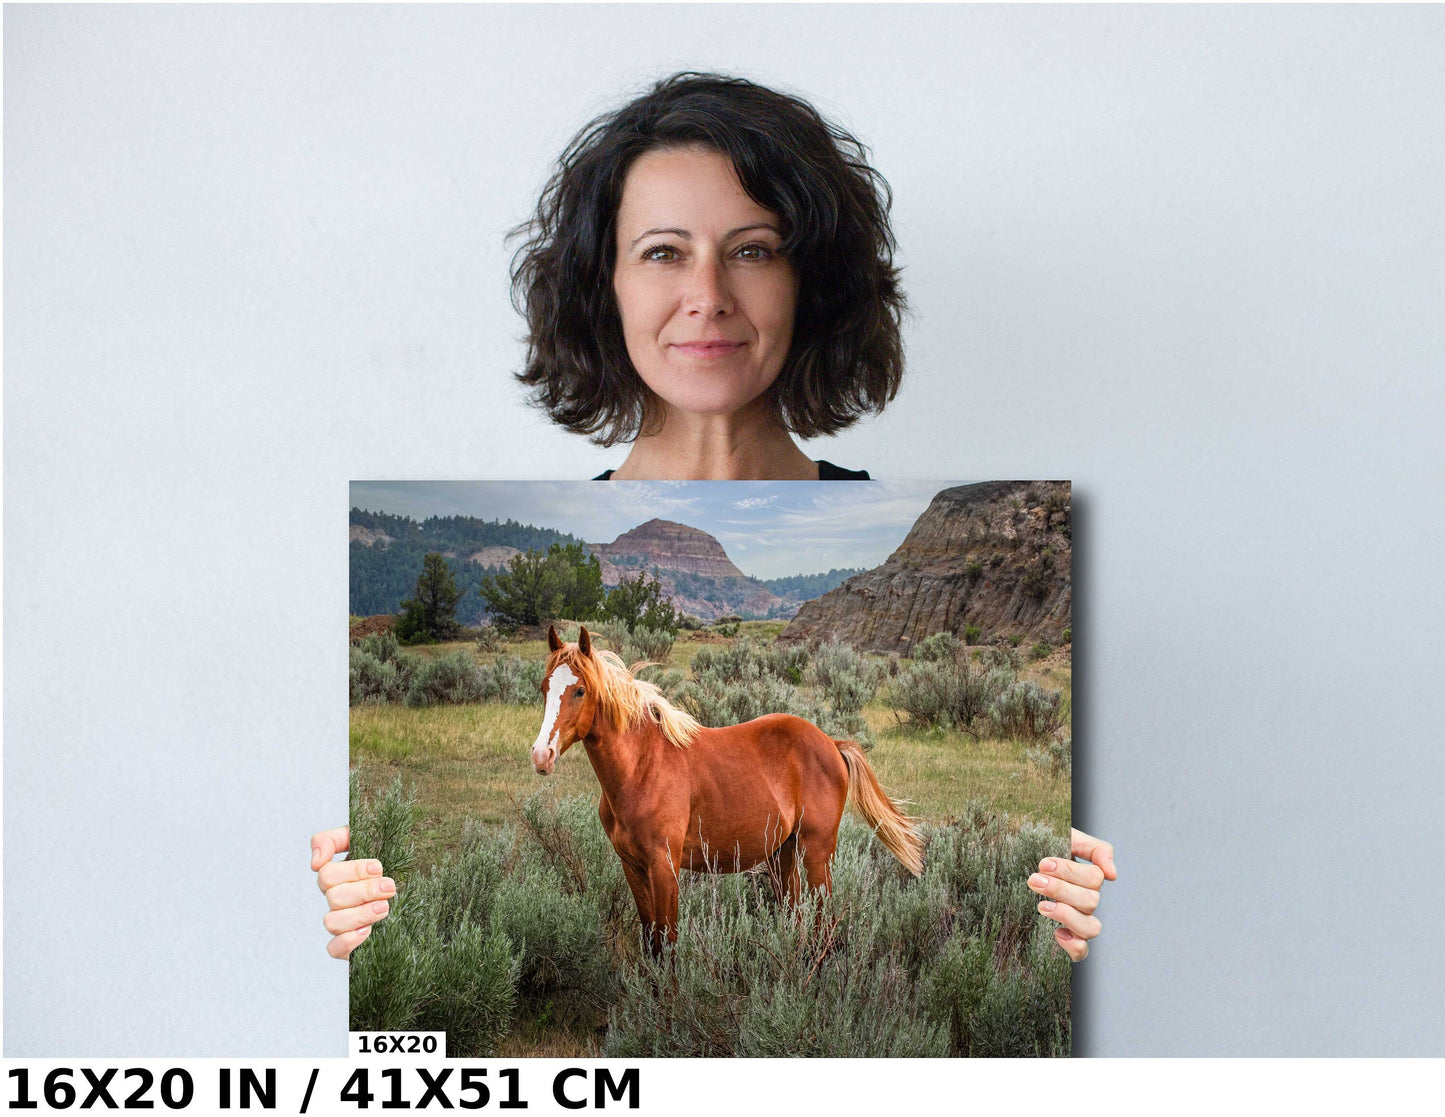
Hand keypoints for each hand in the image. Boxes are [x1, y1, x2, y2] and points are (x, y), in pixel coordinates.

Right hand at [312, 826, 394, 959]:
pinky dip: (348, 941)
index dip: (352, 871)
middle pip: (334, 898)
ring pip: (332, 922)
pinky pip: (334, 949)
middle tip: (390, 887)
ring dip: (360, 914)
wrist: (419, 880)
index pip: (327, 875)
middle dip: (364, 891)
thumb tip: (315, 862)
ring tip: (385, 907)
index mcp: (338, 876)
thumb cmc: (391, 857)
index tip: (378, 867)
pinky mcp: (350, 944)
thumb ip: (333, 840)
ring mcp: (343, 922)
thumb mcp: (365, 837)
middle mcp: (337, 900)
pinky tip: (368, 931)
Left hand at [1029, 828, 1115, 961]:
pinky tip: (1056, 933)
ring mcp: (1077, 921)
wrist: (1012, 859)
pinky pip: (1081, 952)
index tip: (1044, 864)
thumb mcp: (1067, 837)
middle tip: (1034, 880)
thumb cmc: (1041, 848)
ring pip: (1091, 928)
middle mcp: (1086, 901)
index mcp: (1087, 877)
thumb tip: (1113, 875)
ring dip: (1067, 916)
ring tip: (1041, 906)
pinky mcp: (1066, 938)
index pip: (1095, 878)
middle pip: (1091, 901)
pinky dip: (1074, 946)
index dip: (1070, 872)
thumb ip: (1096, 849)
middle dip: (1061, 890)